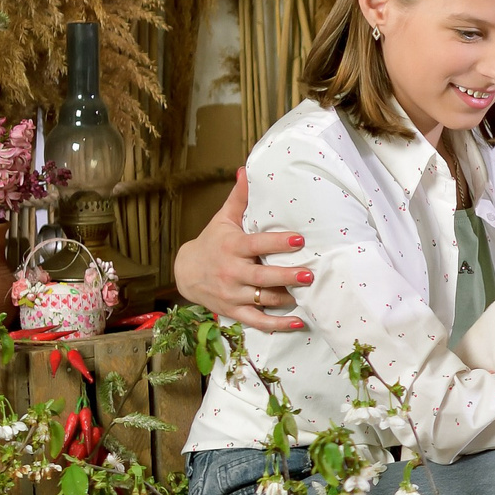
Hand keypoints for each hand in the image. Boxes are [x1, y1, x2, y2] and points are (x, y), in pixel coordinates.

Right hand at [174, 169, 311, 330]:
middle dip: (285, 275)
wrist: (186, 273)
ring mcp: (233, 294)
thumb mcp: (223, 220)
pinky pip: (257, 321)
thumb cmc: (213, 242)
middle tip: (309, 274)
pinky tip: (298, 323)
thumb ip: (239, 198)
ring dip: (285, 299)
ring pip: (262, 299)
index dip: (277, 242)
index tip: (299, 239)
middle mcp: (232, 272)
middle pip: (262, 276)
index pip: (256, 244)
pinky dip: (277, 325)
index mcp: (232, 247)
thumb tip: (246, 169)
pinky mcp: (234, 311)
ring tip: (307, 295)